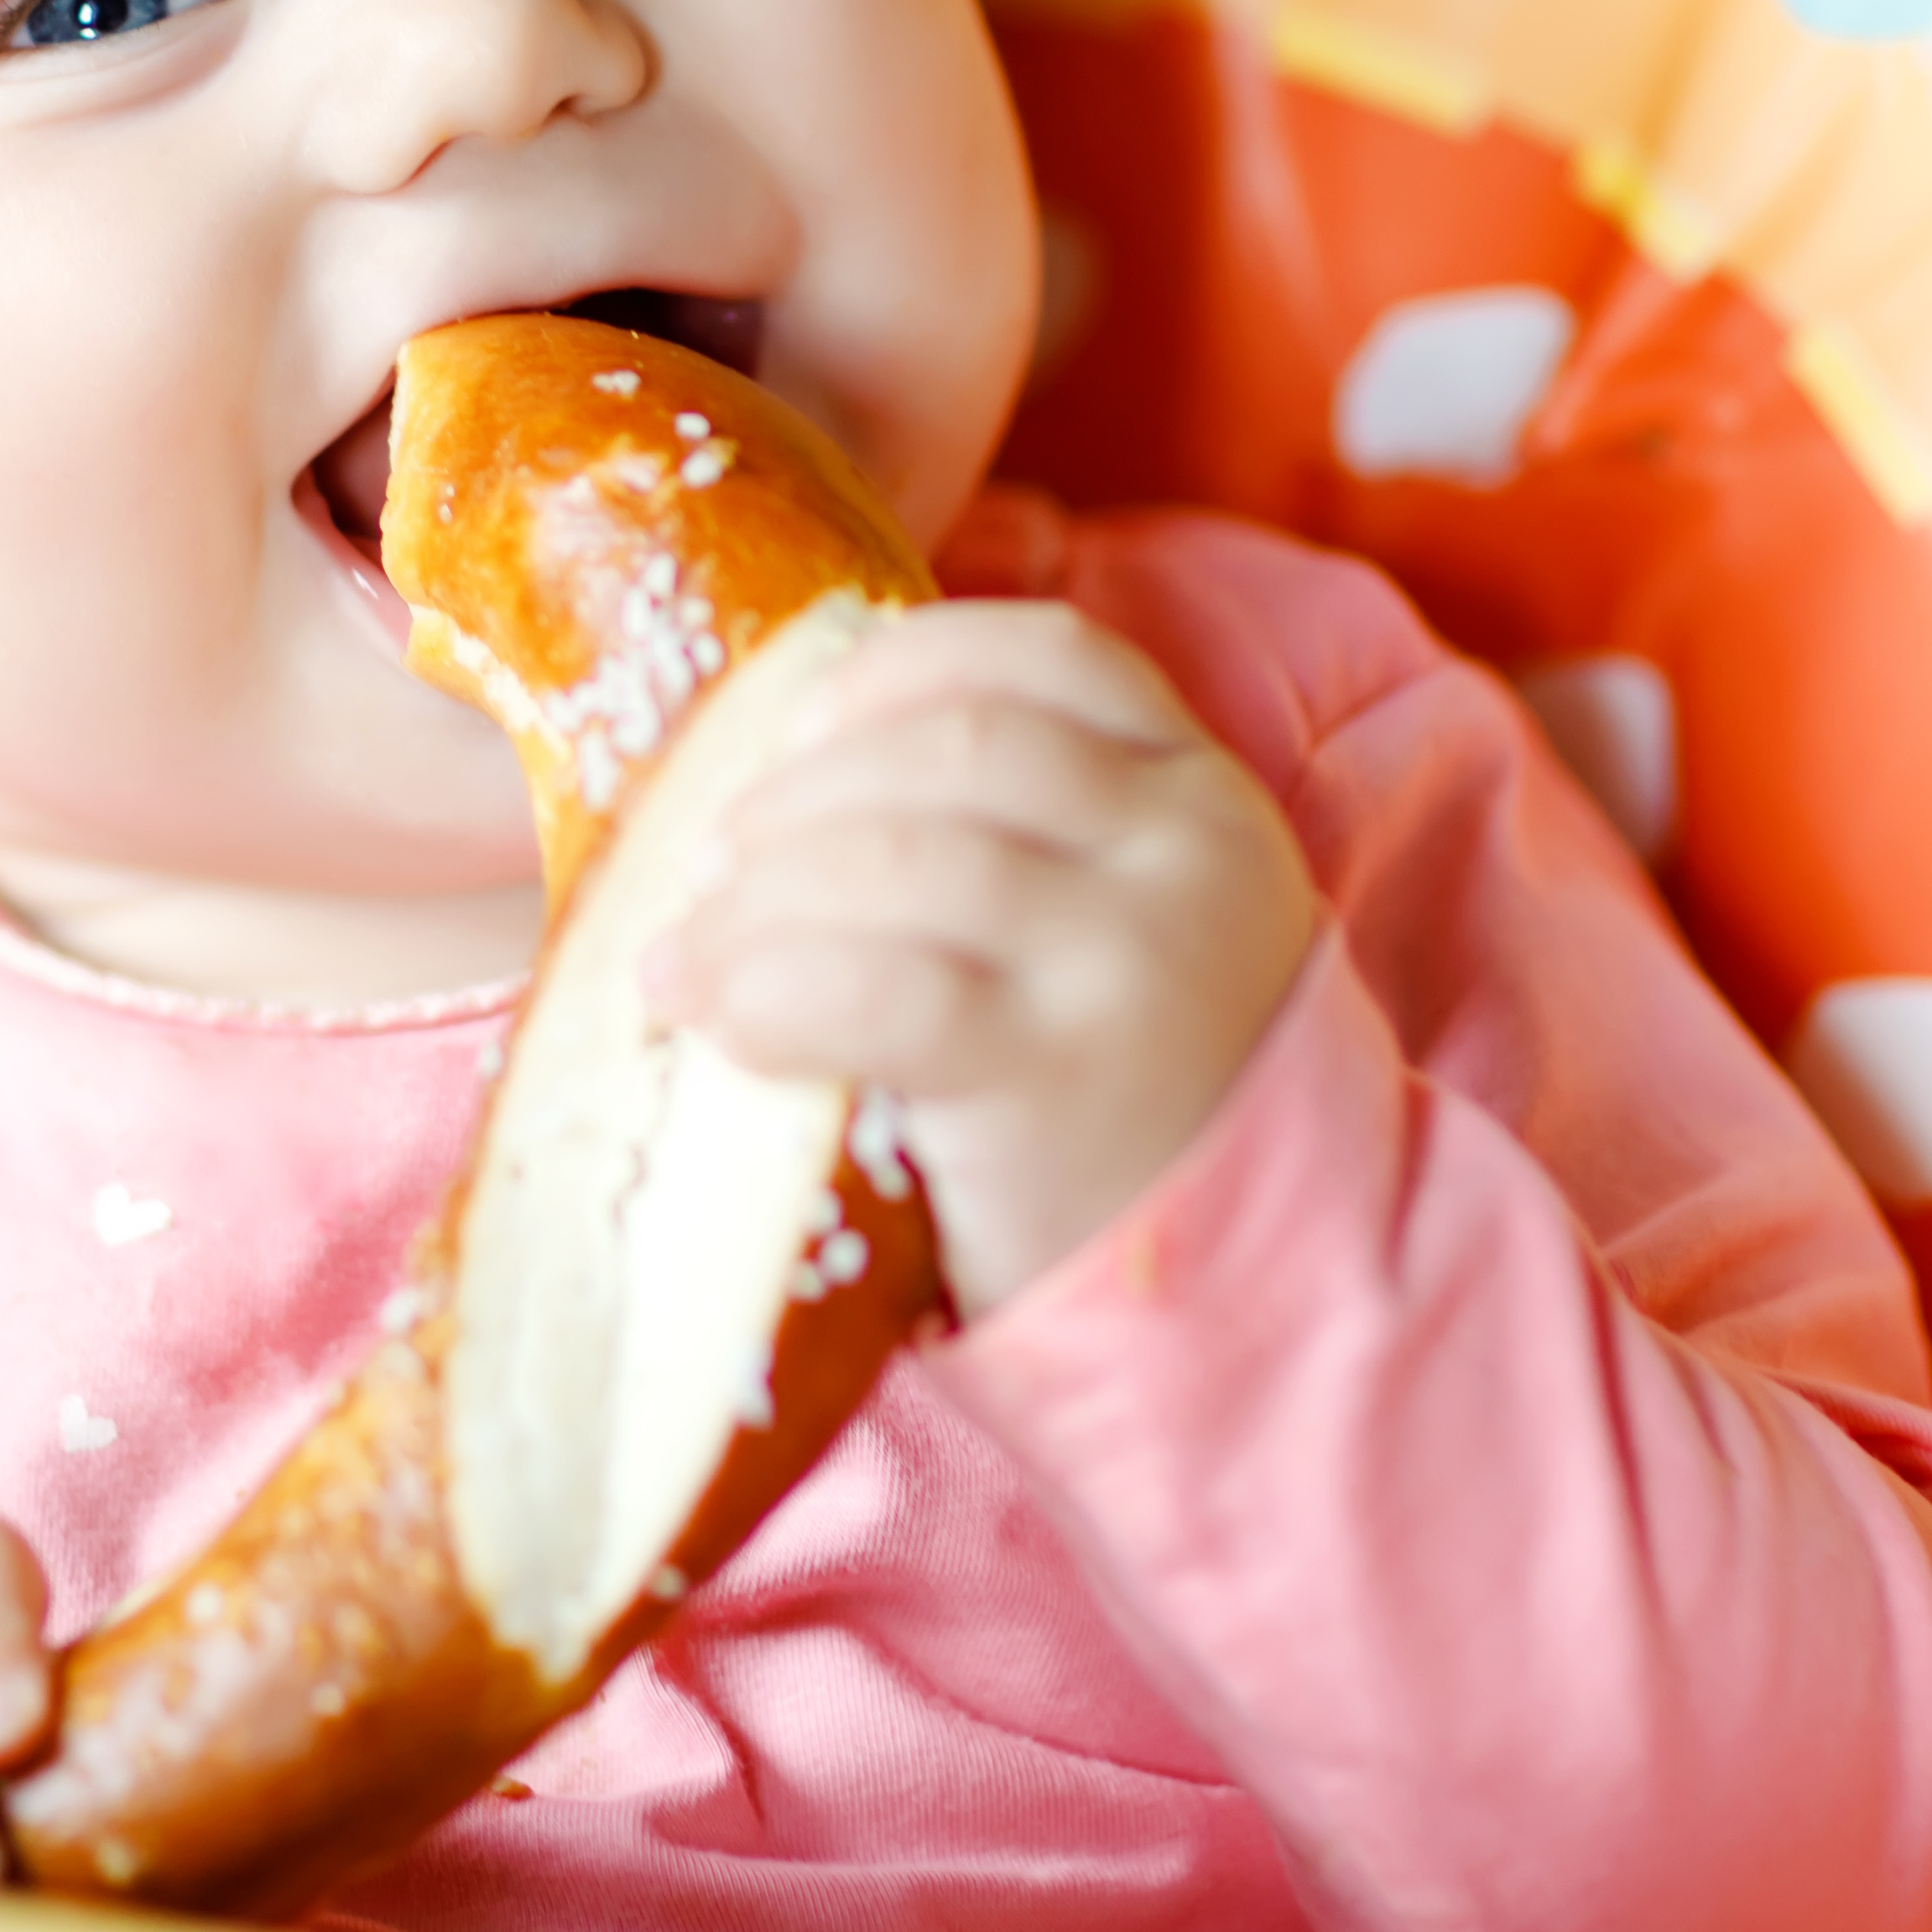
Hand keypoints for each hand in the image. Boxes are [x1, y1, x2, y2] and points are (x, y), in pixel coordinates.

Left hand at [650, 601, 1322, 1311]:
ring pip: (897, 858)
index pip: (1046, 654)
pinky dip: (766, 991)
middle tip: (714, 861)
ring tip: (688, 956)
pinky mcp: (1058, 1074)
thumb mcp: (1128, 918)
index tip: (802, 728)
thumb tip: (777, 770)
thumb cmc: (1133, 1085)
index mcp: (1199, 785)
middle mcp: (1182, 849)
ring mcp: (1127, 958)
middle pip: (949, 748)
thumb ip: (1023, 830)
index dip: (897, 670)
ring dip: (754, 900)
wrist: (1243, 1277)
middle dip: (798, 794)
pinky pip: (878, 991)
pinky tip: (720, 1019)